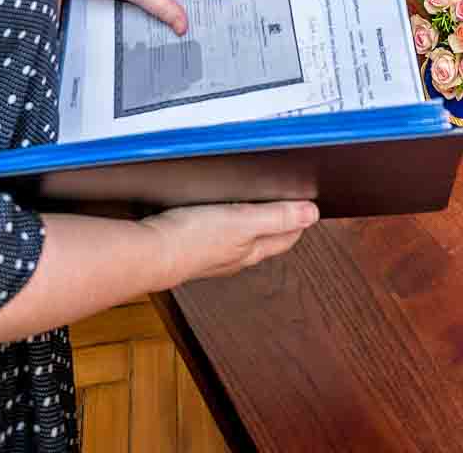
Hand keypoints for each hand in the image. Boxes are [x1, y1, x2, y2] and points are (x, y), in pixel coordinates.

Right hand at [144, 200, 318, 286]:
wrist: (151, 254)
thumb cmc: (194, 240)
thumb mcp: (242, 221)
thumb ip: (277, 216)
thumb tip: (312, 214)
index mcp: (251, 251)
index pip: (286, 237)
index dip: (299, 220)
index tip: (309, 206)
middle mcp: (235, 257)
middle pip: (266, 240)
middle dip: (281, 224)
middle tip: (290, 205)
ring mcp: (214, 255)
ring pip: (243, 240)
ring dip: (255, 225)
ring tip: (260, 209)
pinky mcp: (194, 248)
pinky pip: (220, 237)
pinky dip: (228, 225)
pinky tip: (220, 216)